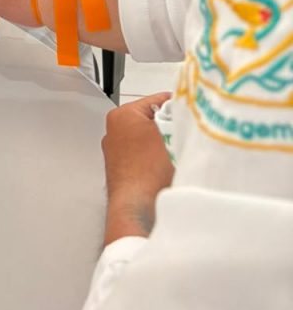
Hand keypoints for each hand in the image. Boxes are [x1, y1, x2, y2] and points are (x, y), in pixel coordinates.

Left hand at [102, 92, 174, 244]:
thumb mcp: (171, 136)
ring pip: (148, 137)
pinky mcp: (120, 168)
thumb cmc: (151, 172)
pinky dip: (155, 157)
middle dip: (170, 126)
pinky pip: (142, 154)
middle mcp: (114, 130)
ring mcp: (115, 150)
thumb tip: (186, 111)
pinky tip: (168, 166)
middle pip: (152, 119)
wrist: (138, 209)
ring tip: (178, 152)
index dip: (180, 106)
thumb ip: (177, 119)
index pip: (158, 100)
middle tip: (188, 135)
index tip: (194, 113)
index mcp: (123, 115)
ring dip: (164, 143)